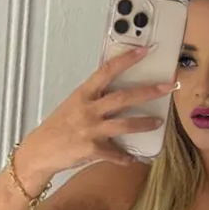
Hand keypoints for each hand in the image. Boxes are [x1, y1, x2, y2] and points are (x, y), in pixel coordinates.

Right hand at [17, 46, 176, 187]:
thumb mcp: (72, 106)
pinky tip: (132, 158)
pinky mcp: (93, 149)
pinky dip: (126, 157)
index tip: (144, 51)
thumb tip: (116, 96)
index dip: (126, 60)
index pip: (107, 71)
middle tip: (168, 87)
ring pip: (125, 124)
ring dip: (145, 123)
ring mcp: (91, 129)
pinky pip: (116, 154)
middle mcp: (89, 109)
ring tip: (158, 122)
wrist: (40, 151)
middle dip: (148, 91)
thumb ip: (93, 100)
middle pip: (123, 97)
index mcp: (83, 94)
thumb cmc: (58, 128)